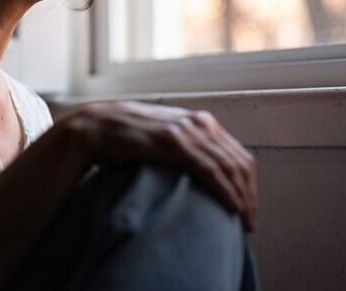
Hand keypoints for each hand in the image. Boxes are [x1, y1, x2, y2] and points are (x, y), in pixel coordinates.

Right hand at [57, 101, 257, 231]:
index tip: (248, 207)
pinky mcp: (174, 141)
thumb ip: (182, 151)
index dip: (247, 183)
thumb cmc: (124, 139)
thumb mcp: (162, 143)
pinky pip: (210, 168)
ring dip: (242, 196)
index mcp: (200, 122)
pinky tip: (232, 206)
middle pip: (239, 162)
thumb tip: (196, 175)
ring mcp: (187, 130)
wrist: (94, 127)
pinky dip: (225, 189)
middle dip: (249, 194)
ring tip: (245, 220)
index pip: (237, 154)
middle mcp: (199, 123)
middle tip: (251, 221)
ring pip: (229, 166)